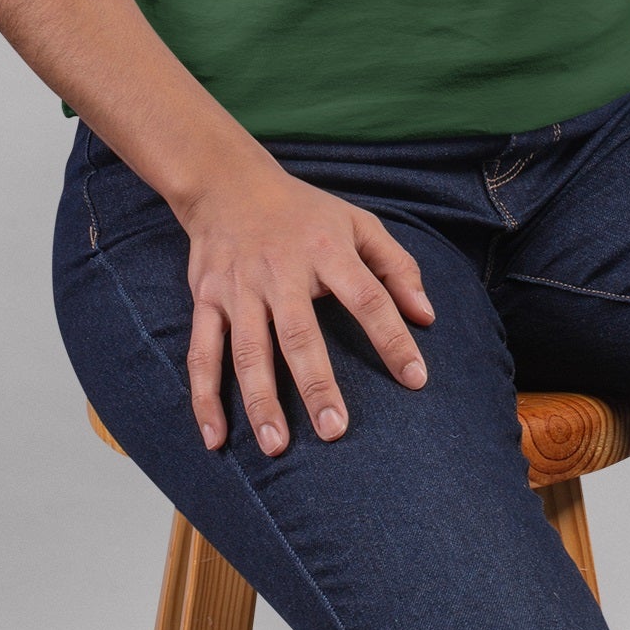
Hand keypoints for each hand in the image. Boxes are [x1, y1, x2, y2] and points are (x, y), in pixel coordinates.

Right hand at [174, 159, 437, 454]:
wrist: (230, 184)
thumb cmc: (305, 212)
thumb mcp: (359, 223)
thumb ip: (397, 267)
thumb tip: (428, 316)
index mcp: (328, 250)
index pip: (368, 296)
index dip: (393, 337)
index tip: (416, 379)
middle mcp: (281, 270)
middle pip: (299, 332)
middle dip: (316, 384)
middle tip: (334, 432)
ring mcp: (240, 287)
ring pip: (247, 349)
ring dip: (260, 400)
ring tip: (277, 446)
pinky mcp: (206, 299)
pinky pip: (202, 353)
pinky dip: (204, 397)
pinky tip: (216, 439)